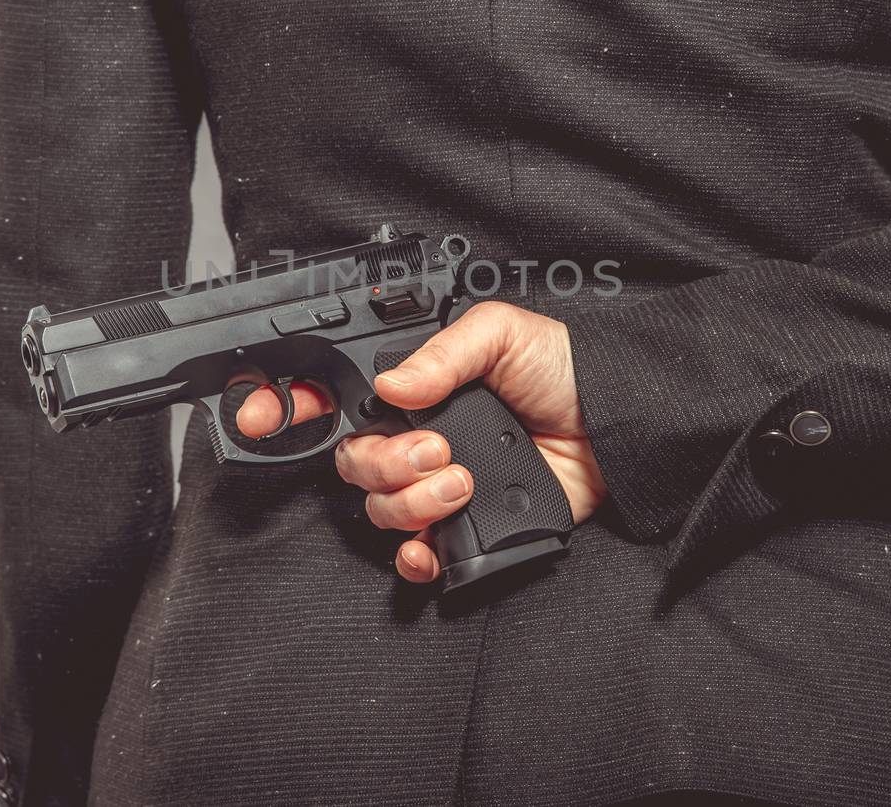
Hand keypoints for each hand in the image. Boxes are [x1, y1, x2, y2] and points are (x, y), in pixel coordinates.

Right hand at [235, 300, 606, 583]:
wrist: (621, 426)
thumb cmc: (566, 370)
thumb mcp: (502, 333)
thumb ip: (442, 353)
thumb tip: (391, 384)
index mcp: (417, 390)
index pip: (338, 400)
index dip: (293, 408)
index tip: (269, 416)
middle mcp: (418, 439)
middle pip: (353, 465)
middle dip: (381, 464)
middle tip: (433, 453)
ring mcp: (440, 487)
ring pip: (380, 510)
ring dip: (409, 503)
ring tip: (461, 482)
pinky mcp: (470, 528)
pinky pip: (418, 555)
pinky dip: (415, 557)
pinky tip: (432, 545)